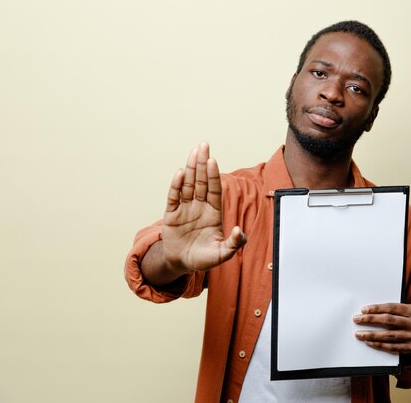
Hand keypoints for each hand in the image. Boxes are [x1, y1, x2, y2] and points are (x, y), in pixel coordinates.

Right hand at [161, 142, 245, 272]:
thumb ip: (234, 244)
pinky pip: (173, 198)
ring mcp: (185, 209)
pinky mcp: (172, 215)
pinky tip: (180, 173)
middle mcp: (199, 206)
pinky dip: (176, 186)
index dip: (213, 175)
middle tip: (204, 145)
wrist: (182, 264)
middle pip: (201, 181)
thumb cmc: (204, 258)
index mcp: (213, 212)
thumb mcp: (222, 254)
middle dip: (202, 164)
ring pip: (188, 185)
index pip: (214, 190)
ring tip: (193, 152)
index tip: (213, 160)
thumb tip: (239, 231)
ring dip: (190, 168)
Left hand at [353, 303, 410, 353]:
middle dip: (370, 319)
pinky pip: (391, 347)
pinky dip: (379, 344)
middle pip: (388, 320)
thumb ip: (393, 310)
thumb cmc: (410, 321)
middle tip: (357, 319)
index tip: (364, 310)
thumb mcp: (406, 312)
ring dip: (371, 334)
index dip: (376, 308)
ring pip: (388, 335)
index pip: (391, 308)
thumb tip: (369, 311)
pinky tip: (369, 342)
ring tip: (359, 334)